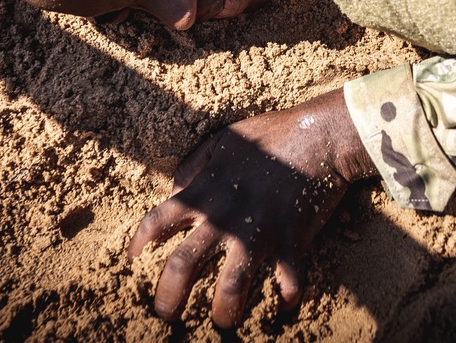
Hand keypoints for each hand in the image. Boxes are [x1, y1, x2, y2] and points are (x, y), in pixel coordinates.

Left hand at [128, 88, 375, 327]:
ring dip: (223, 312)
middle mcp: (224, 217)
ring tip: (222, 322)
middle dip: (168, 298)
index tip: (135, 258)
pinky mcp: (292, 242)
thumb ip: (195, 164)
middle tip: (165, 315)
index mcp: (204, 191)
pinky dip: (287, 299)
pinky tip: (283, 305)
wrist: (320, 136)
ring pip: (231, 288)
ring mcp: (258, 233)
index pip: (158, 222)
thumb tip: (175, 190)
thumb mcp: (224, 139)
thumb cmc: (271, 133)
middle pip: (183, 266)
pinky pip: (288, 283)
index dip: (140, 242)